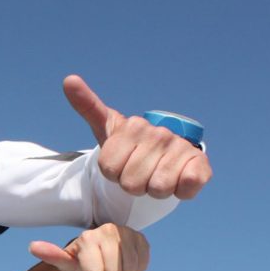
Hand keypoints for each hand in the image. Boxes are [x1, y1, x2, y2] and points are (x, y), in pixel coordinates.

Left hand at [29, 223, 148, 270]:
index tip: (88, 268)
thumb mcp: (66, 263)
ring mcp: (129, 233)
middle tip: (102, 267)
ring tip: (113, 265)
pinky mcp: (143, 240)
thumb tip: (32, 246)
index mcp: (89, 236)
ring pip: (130, 269)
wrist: (103, 262)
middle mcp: (110, 230)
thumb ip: (51, 255)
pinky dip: (134, 269)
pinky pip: (142, 265)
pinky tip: (125, 263)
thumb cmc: (82, 264)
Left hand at [64, 75, 212, 199]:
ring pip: (157, 189)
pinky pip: (188, 186)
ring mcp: (181, 148)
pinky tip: (179, 180)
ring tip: (157, 176)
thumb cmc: (132, 147)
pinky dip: (183, 191)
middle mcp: (159, 134)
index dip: (113, 174)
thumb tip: (69, 80)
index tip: (121, 163)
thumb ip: (88, 106)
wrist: (165, 157)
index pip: (109, 169)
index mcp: (133, 127)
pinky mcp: (201, 164)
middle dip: (133, 185)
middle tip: (140, 173)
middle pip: (131, 183)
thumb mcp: (107, 128)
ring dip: (155, 190)